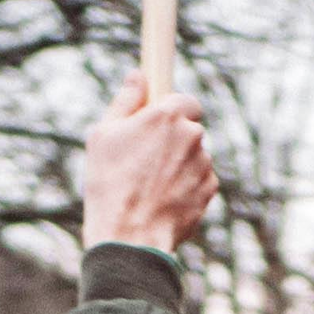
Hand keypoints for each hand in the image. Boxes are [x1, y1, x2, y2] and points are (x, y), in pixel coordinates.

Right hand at [80, 71, 215, 252]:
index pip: (185, 100)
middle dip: (174, 141)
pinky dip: (186, 188)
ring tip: (151, 187)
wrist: (129, 237)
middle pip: (190, 130)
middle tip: (146, 162)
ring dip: (179, 166)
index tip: (160, 124)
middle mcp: (192, 135)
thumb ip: (125, 101)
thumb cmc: (110, 184)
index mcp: (167, 115)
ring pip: (195, 157)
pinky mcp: (209, 190)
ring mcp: (204, 164)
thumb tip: (137, 77)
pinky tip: (163, 200)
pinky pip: (200, 181)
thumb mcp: (103, 135)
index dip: (173, 112)